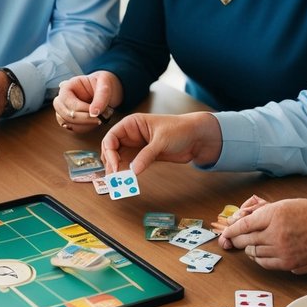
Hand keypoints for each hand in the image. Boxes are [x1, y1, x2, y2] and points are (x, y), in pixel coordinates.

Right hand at [53, 72, 121, 132]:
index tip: (98, 113)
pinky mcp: (68, 118)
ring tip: (99, 118)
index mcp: (67, 86)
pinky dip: (84, 128)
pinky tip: (93, 122)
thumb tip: (93, 113)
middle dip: (85, 119)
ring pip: (68, 123)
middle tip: (101, 118)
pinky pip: (72, 128)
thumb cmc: (104, 83)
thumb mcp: (105, 85)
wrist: (107, 90)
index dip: (83, 110)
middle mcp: (62, 98)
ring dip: (85, 124)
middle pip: (66, 115)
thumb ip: (101, 96)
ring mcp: (63, 109)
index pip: (69, 102)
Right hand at [101, 112, 222, 176]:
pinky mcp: (143, 157)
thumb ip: (146, 155)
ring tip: (118, 183)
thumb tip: (133, 171)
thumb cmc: (180, 129)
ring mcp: (136, 146)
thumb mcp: (161, 141)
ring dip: (117, 171)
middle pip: (111, 150)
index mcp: (132, 124)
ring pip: (119, 159)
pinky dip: (126, 174)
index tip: (115, 165)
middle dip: (111, 163)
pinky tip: (126, 181)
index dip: (109, 152)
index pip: (111, 137)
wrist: (197, 138)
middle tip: (114, 178)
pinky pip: (130, 166)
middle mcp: (131, 134)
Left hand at [218, 197, 306, 272]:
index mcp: (274, 214)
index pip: (244, 224)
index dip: (232, 229)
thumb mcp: (286, 204)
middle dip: (236, 240)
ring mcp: (281, 249)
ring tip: (250, 245)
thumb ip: (264, 212)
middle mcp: (275, 233)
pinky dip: (258, 259)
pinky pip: (264, 263)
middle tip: (233, 239)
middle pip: (246, 240)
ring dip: (249, 249)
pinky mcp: (287, 262)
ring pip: (253, 252)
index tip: (226, 232)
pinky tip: (259, 254)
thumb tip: (244, 219)